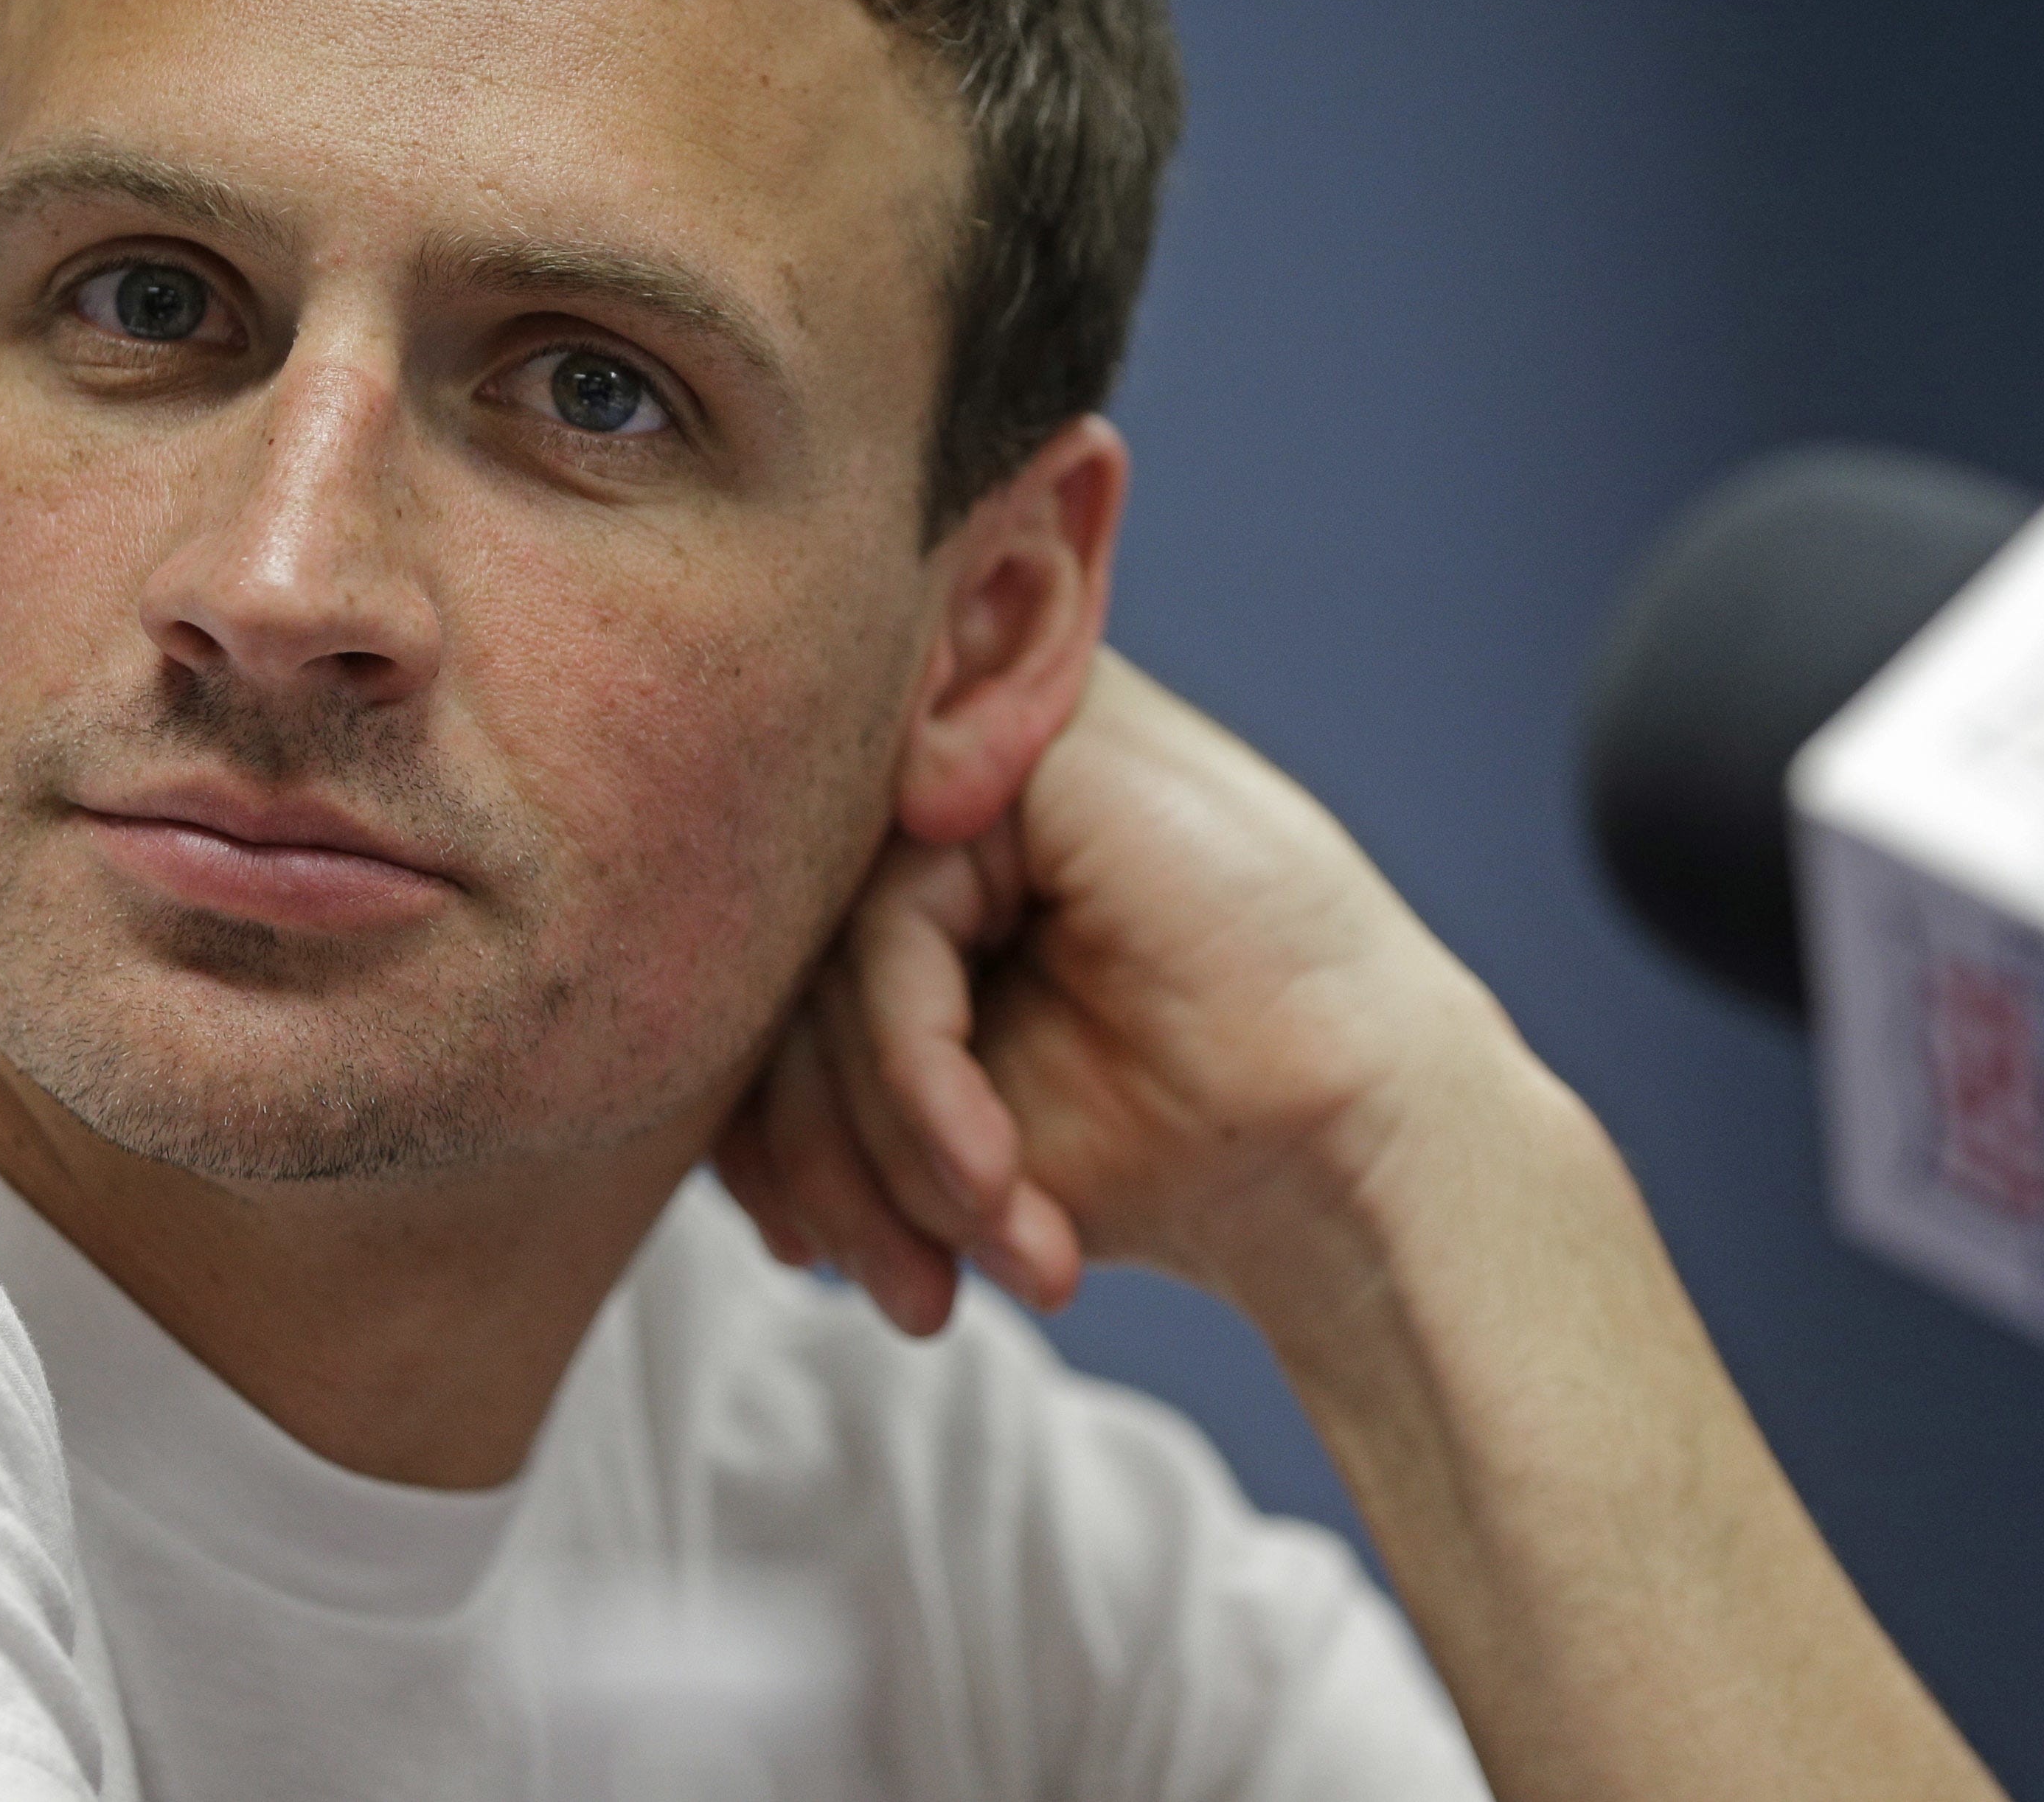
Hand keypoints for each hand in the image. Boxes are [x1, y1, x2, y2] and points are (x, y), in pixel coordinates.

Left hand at [722, 653, 2009, 1801]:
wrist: (1359, 1168)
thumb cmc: (1174, 1145)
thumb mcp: (957, 1125)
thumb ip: (830, 1072)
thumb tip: (683, 1118)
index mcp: (937, 852)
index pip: (768, 969)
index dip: (768, 1131)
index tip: (813, 1263)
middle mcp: (957, 778)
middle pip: (787, 966)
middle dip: (831, 1160)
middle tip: (906, 1296)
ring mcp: (1000, 747)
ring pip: (827, 963)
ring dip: (894, 1149)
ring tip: (979, 1253)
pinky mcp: (1041, 756)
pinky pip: (889, 934)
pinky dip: (925, 1087)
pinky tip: (1000, 1192)